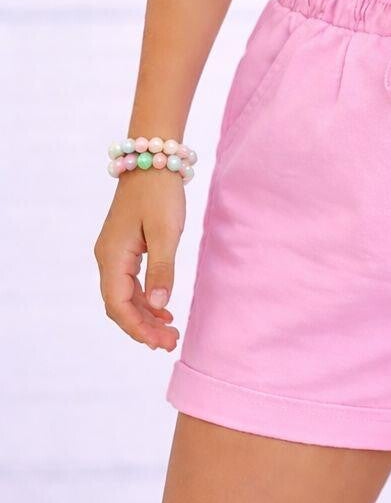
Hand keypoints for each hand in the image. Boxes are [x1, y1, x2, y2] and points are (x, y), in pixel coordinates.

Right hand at [93, 171, 184, 351]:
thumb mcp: (166, 232)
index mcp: (112, 257)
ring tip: (170, 332)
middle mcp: (107, 258)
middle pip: (119, 305)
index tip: (160, 343)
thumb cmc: (160, 193)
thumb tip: (158, 306)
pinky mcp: (124, 247)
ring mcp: (113, 253)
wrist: (153, 159)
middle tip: (171, 342)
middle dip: (143, 327)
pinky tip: (163, 309)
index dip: (138, 328)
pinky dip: (146, 299)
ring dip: (146, 315)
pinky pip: (130, 282)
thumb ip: (162, 270)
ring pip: (125, 296)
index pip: (118, 305)